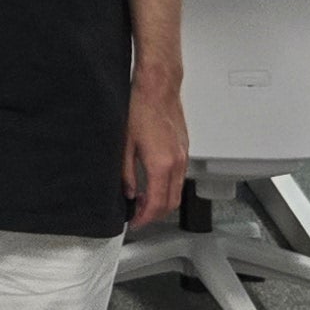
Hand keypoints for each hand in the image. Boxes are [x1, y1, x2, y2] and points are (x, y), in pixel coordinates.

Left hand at [125, 83, 189, 233]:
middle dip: (155, 215)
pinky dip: (169, 187)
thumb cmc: (140, 107)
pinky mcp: (184, 149)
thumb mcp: (124, 144)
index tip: (136, 222)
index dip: (145, 218)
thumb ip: (126, 173)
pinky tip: (154, 183)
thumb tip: (130, 192)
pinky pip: (180, 177)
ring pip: (178, 191)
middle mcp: (177, 163)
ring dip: (163, 202)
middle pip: (172, 203)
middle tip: (139, 216)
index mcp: (161, 164)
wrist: (158, 87)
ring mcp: (183, 156)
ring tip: (144, 202)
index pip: (157, 204)